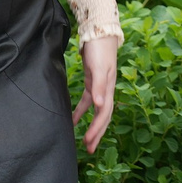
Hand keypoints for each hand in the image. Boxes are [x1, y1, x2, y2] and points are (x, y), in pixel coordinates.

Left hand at [75, 34, 119, 151]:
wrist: (99, 32)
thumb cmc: (100, 49)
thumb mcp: (99, 67)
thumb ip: (99, 86)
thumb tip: (100, 106)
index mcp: (108, 88)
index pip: (104, 114)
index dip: (97, 129)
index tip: (89, 142)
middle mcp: (105, 90)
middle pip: (103, 117)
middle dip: (97, 134)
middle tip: (89, 150)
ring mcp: (99, 86)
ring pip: (96, 112)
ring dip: (91, 126)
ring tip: (84, 141)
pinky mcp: (91, 81)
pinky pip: (87, 101)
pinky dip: (81, 112)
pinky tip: (73, 120)